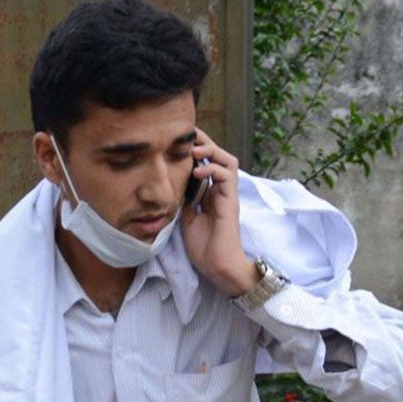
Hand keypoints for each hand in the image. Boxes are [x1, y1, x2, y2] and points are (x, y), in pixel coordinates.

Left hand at [178, 129, 254, 295]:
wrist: (217, 266)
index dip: (196, 151)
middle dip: (204, 143)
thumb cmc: (204, 247)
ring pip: (227, 161)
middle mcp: (221, 191)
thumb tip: (171, 187)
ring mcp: (227, 195)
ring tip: (194, 149)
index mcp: (211, 194)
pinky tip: (197, 170)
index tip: (178, 142)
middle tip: (188, 135)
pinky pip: (227, 176)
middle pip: (219, 156)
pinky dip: (212, 169)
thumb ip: (183, 201)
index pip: (206, 163)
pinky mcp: (230, 202)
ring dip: (212, 151)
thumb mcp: (186, 219)